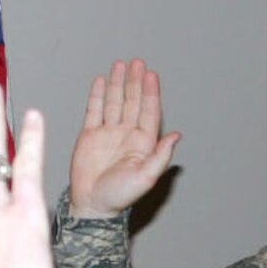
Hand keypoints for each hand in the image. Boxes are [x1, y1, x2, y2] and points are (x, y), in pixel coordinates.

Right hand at [68, 59, 180, 217]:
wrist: (92, 205)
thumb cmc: (120, 196)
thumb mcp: (146, 177)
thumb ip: (160, 156)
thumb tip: (176, 135)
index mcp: (142, 143)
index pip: (148, 112)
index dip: (150, 93)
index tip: (151, 75)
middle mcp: (127, 135)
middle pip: (132, 102)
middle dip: (135, 82)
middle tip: (137, 63)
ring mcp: (108, 133)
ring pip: (114, 102)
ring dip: (117, 84)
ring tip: (120, 65)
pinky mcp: (90, 135)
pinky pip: (95, 110)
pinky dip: (98, 95)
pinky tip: (101, 80)